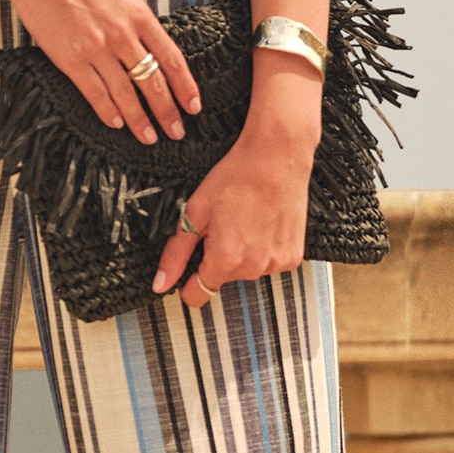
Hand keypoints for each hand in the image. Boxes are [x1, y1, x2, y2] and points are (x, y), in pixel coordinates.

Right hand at [0, 0, 200, 143]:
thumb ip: (133, 21)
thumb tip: (146, 50)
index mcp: (139, 15)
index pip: (172, 59)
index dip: (185, 87)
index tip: (194, 107)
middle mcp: (123, 33)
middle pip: (154, 82)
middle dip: (168, 112)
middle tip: (177, 132)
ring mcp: (96, 47)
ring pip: (127, 93)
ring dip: (140, 120)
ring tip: (149, 137)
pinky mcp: (70, 57)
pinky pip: (95, 92)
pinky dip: (108, 112)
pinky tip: (117, 123)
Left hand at [153, 57, 319, 305]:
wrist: (277, 156)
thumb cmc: (235, 177)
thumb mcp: (195, 213)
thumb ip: (176, 254)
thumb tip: (160, 285)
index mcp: (225, 259)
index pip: (198, 296)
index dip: (188, 283)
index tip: (191, 265)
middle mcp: (253, 268)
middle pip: (222, 279)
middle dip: (217, 258)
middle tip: (223, 225)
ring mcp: (276, 264)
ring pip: (247, 272)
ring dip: (242, 254)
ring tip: (245, 221)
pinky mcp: (293, 256)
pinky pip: (269, 263)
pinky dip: (263, 250)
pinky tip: (263, 224)